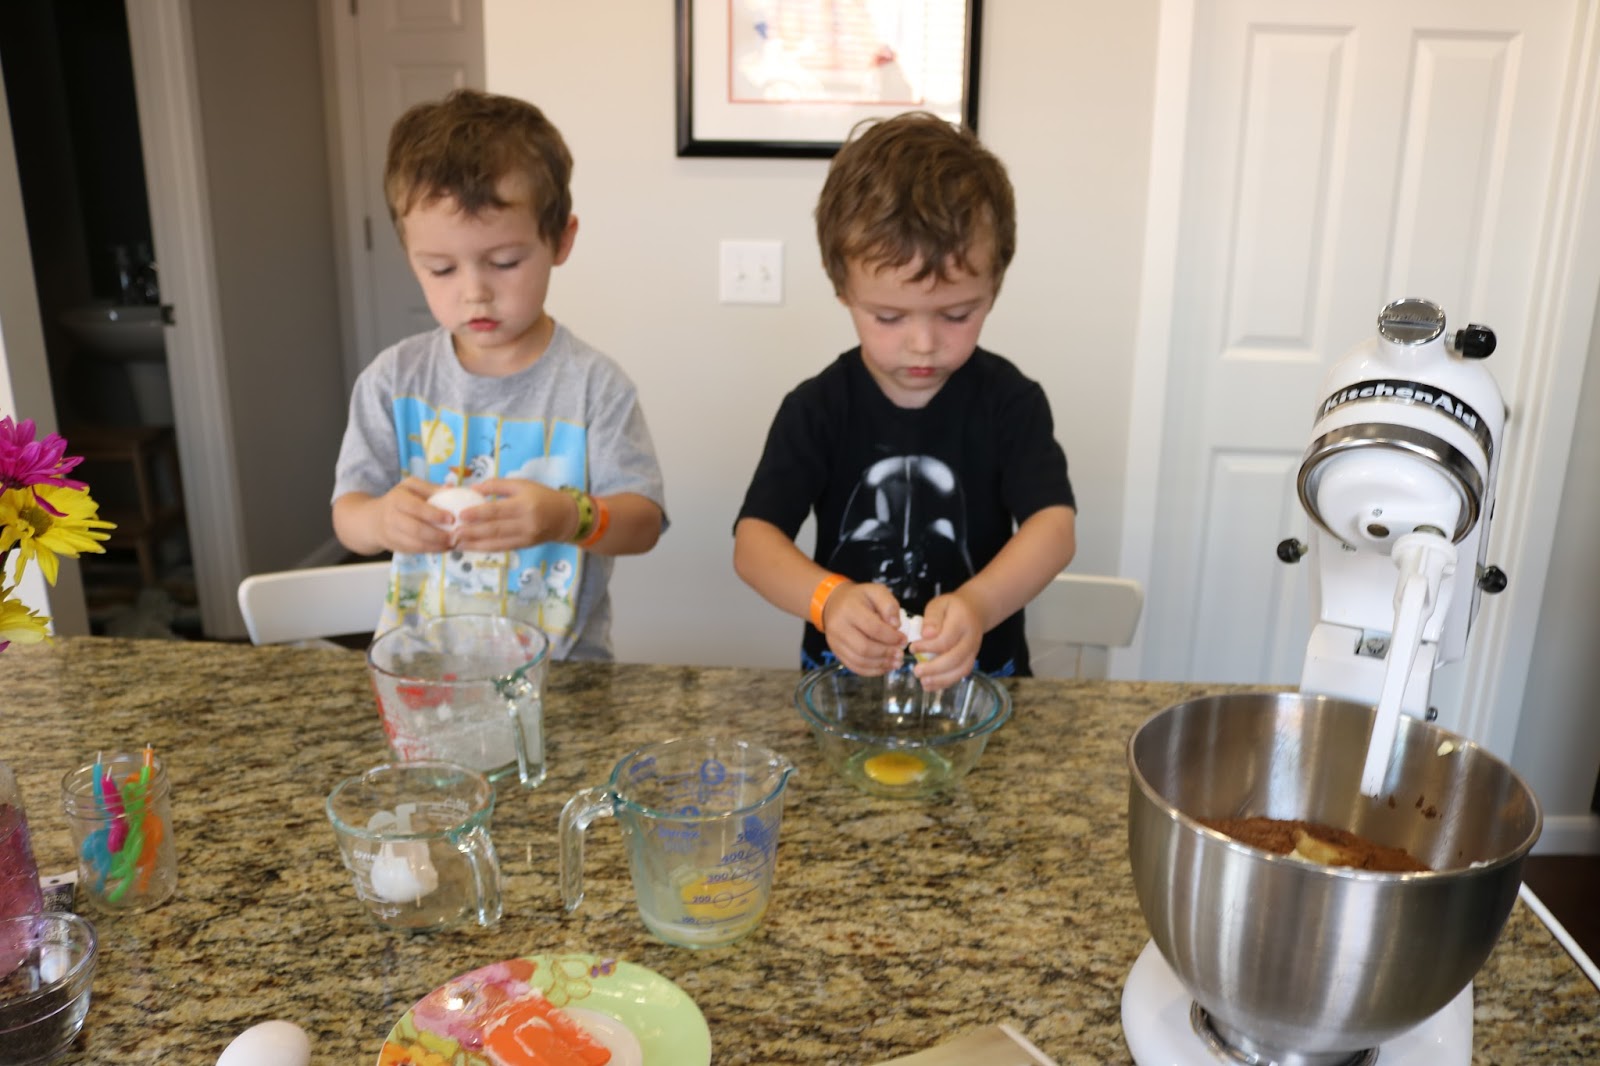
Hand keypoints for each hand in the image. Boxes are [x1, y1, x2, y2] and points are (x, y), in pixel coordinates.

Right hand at [374, 477, 454, 553]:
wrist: (373, 520)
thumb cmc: (398, 499)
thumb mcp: (410, 487)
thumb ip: (429, 488)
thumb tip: (451, 489)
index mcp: (397, 499)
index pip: (416, 508)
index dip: (434, 514)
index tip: (451, 518)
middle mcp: (391, 517)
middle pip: (416, 529)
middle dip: (437, 535)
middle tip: (455, 536)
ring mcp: (392, 534)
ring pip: (415, 544)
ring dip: (436, 546)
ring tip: (452, 544)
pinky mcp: (395, 547)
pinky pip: (414, 551)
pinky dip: (430, 551)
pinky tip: (443, 548)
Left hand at [452, 477, 575, 551]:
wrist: (565, 516)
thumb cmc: (541, 496)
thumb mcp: (522, 484)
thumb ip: (497, 485)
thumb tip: (473, 489)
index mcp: (524, 504)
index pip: (497, 510)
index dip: (478, 514)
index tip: (460, 515)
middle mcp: (525, 523)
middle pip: (495, 529)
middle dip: (472, 532)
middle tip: (453, 533)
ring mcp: (525, 537)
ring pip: (497, 542)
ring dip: (475, 544)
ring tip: (457, 543)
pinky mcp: (524, 546)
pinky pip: (502, 548)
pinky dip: (486, 548)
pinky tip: (472, 547)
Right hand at [820, 582, 905, 676]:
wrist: (834, 603)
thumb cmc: (859, 598)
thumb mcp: (876, 591)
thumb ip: (889, 605)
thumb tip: (896, 625)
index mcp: (850, 609)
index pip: (874, 628)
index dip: (892, 637)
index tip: (904, 640)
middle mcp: (838, 627)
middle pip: (865, 648)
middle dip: (886, 653)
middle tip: (900, 654)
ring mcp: (835, 642)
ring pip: (859, 661)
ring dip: (881, 664)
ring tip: (896, 662)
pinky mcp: (836, 652)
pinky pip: (854, 666)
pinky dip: (871, 670)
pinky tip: (884, 667)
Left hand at [911, 591, 982, 690]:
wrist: (974, 612)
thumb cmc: (951, 608)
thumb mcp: (939, 604)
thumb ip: (932, 618)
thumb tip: (926, 635)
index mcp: (962, 622)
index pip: (945, 639)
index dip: (927, 647)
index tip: (912, 647)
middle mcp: (970, 639)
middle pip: (955, 658)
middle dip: (934, 668)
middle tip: (916, 671)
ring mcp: (973, 651)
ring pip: (960, 670)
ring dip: (941, 679)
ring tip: (923, 682)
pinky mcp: (970, 660)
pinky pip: (960, 674)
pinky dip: (946, 682)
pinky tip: (931, 685)